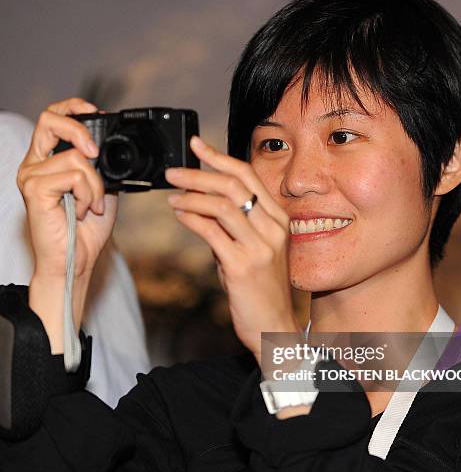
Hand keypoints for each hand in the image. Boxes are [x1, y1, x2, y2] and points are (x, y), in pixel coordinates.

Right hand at [17, 98, 117, 279]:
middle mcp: (34, 164)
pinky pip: (74, 176)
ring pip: (76, 158)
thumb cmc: (86, 230)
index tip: (98, 114)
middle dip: (80, 130)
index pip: (52, 119)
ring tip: (91, 206)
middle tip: (96, 151)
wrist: (77, 260)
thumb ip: (101, 166)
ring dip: (95, 185)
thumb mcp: (101, 189)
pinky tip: (82, 211)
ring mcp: (31, 175)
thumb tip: (109, 146)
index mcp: (47, 161)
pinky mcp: (34, 189)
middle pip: (50, 120)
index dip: (74, 108)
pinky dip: (88, 194)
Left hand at [166, 136, 301, 364]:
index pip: (249, 177)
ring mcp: (259, 247)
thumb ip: (234, 226)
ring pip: (221, 204)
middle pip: (234, 185)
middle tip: (173, 170)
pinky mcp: (242, 265)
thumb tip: (201, 205)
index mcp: (278, 220)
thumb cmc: (260, 289)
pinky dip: (191, 218)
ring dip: (191, 194)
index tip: (197, 144)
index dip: (220, 157)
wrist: (272, 326)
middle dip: (200, 172)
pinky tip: (179, 214)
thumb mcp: (254, 250)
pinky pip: (211, 231)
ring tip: (171, 194)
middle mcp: (272, 229)